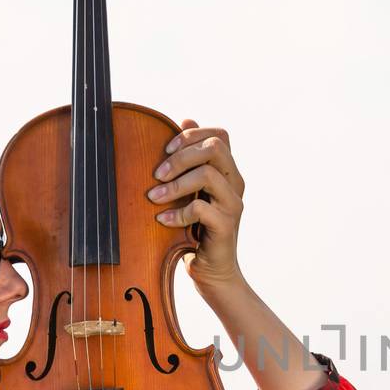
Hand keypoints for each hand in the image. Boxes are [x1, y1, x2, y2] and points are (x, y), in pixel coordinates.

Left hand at [146, 118, 246, 290]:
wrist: (213, 272)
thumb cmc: (197, 230)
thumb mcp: (191, 189)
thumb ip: (190, 159)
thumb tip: (185, 117)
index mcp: (229, 172)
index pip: (219, 135)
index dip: (192, 135)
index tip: (165, 148)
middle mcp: (236, 184)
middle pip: (214, 148)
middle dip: (180, 156)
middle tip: (156, 174)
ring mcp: (233, 205)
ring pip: (207, 175)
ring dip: (175, 184)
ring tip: (153, 197)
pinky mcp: (226, 226)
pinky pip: (200, 208)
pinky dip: (176, 213)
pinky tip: (162, 220)